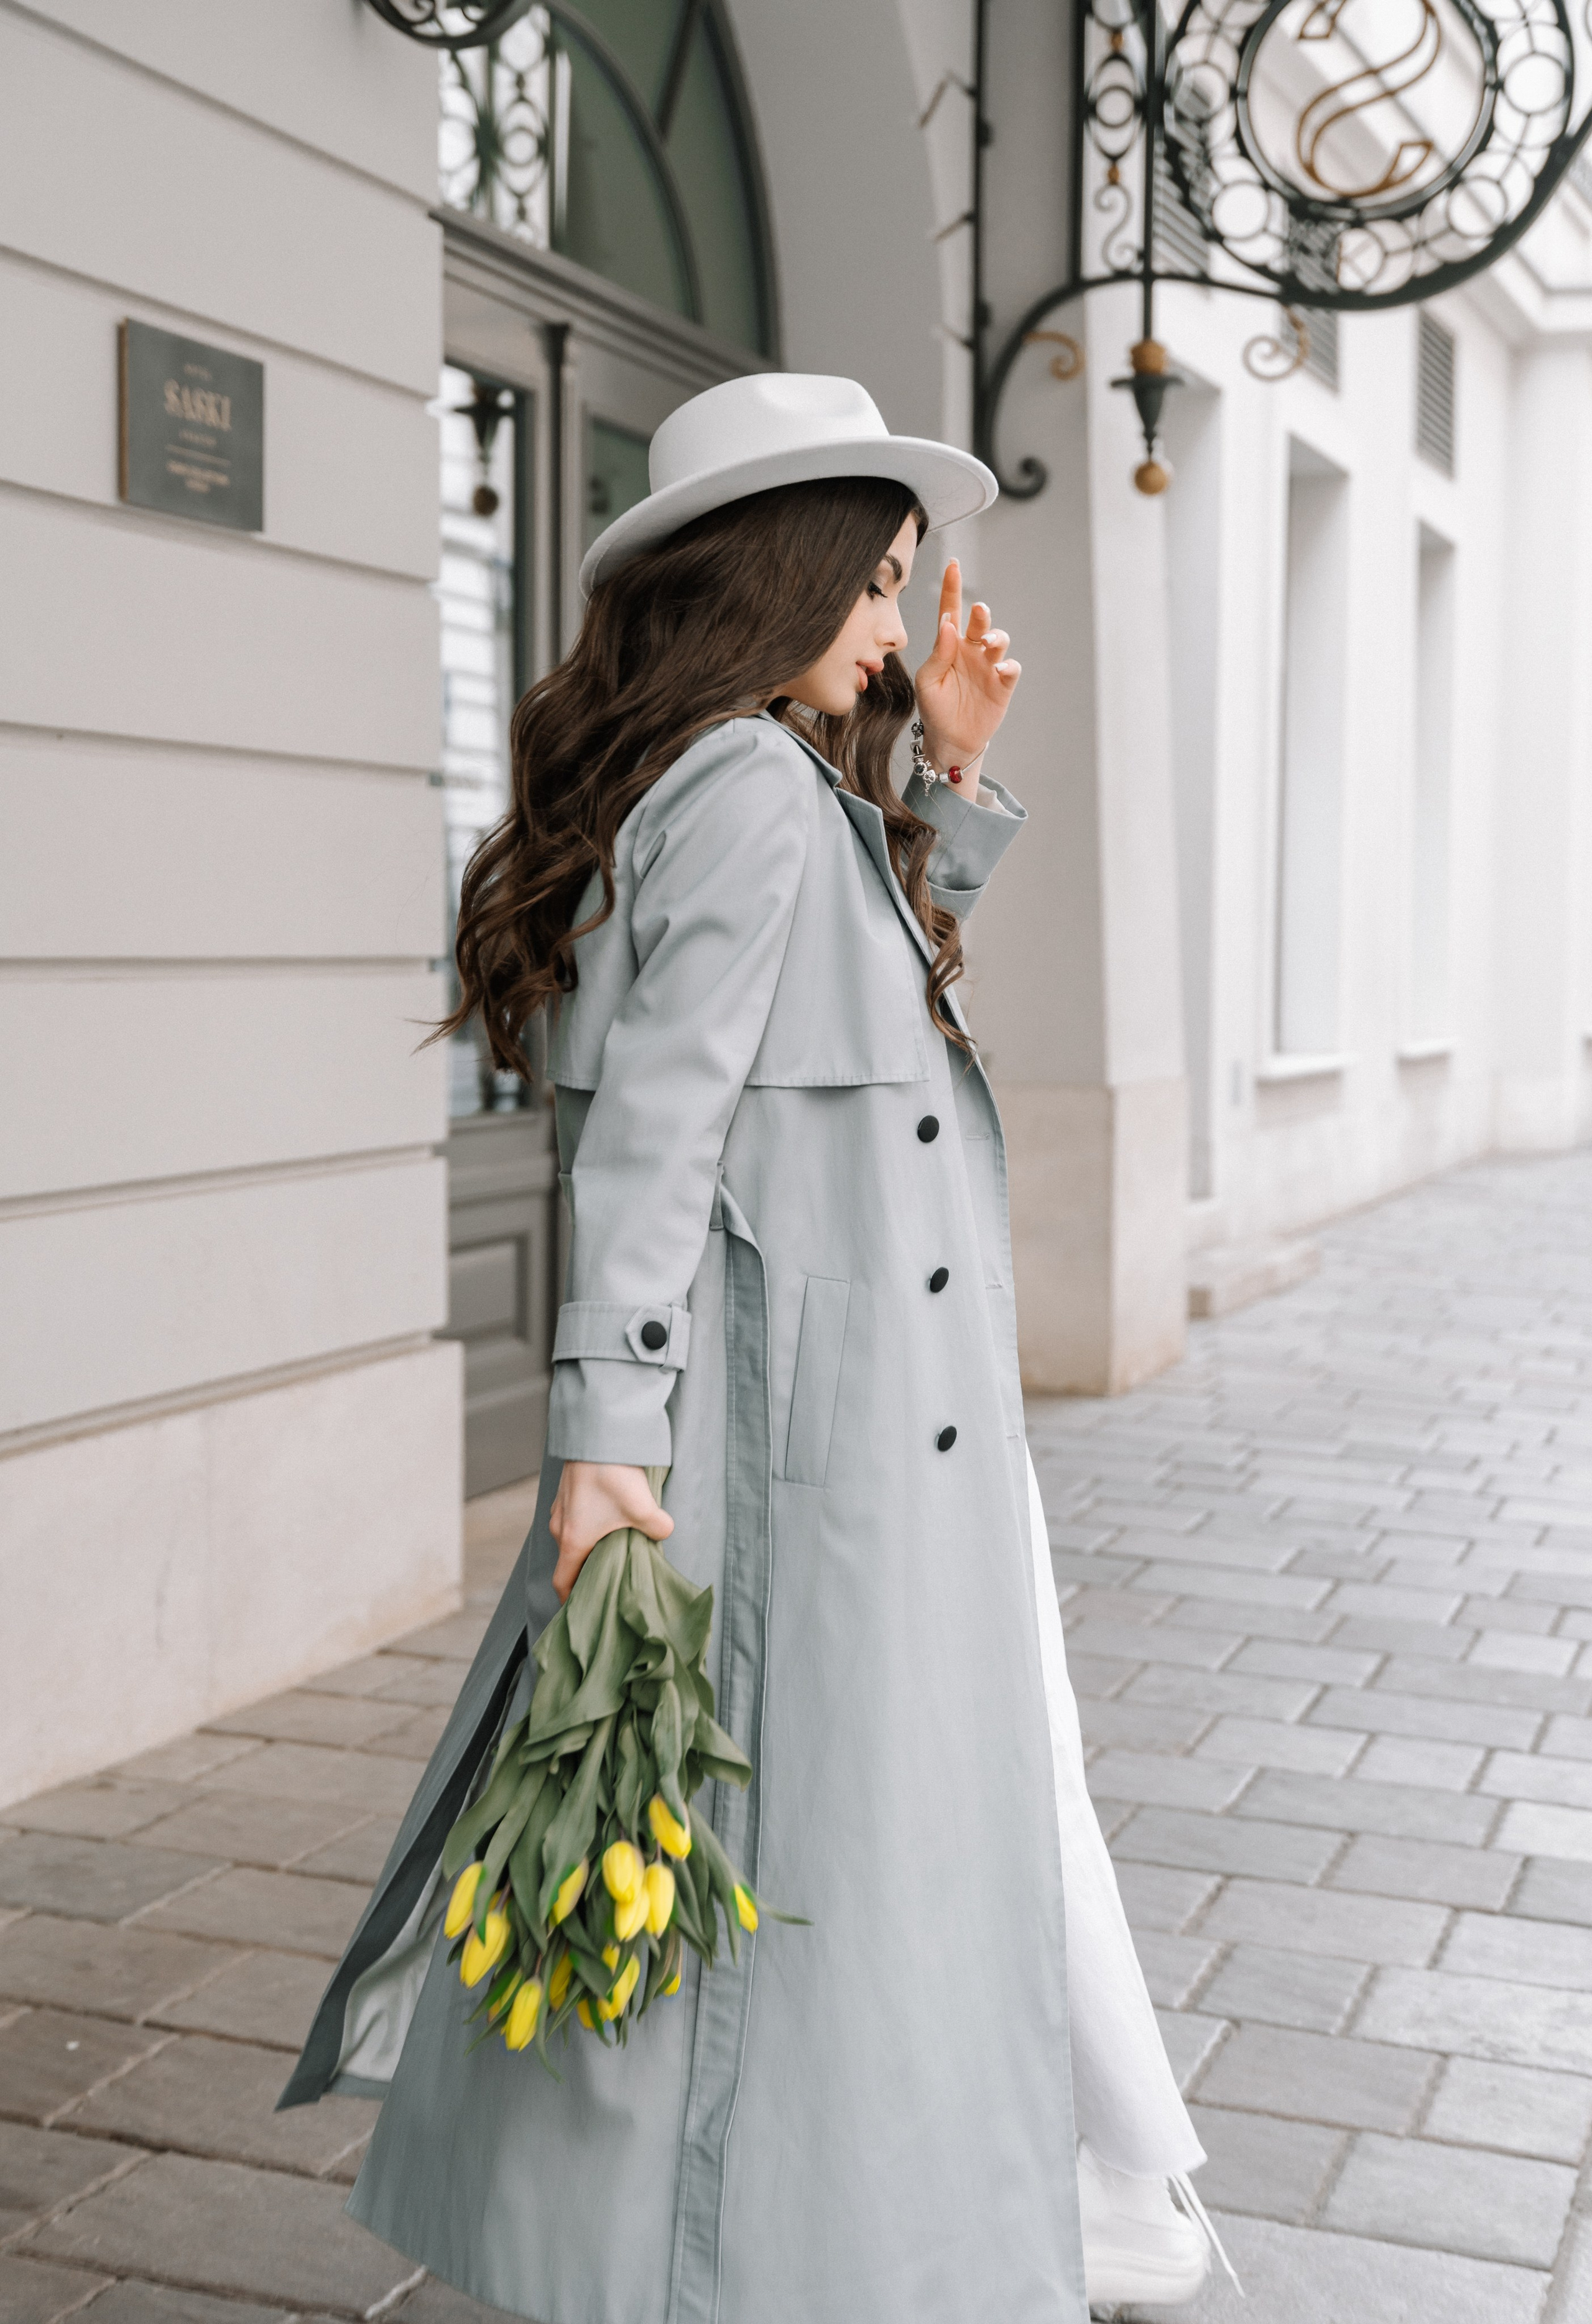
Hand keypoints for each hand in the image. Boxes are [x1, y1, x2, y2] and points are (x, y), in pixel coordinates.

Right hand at [548, 1461, 673, 1603]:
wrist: (595, 1433)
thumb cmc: (612, 1474)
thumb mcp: (644, 1508)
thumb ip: (658, 1529)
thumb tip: (665, 1532)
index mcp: (573, 1541)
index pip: (562, 1582)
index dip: (571, 1600)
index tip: (584, 1609)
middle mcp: (560, 1527)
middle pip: (569, 1561)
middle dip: (586, 1573)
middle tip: (610, 1580)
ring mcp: (561, 1508)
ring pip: (572, 1538)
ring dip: (588, 1547)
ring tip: (614, 1548)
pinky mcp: (568, 1492)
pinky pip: (574, 1519)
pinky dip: (587, 1527)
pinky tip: (610, 1519)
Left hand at [913, 560, 1020, 796]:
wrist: (950, 740)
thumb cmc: (934, 708)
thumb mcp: (927, 682)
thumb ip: (937, 654)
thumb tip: (947, 624)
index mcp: (949, 645)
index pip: (951, 610)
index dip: (952, 588)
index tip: (953, 565)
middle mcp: (971, 650)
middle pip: (980, 622)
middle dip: (981, 615)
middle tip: (978, 612)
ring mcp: (988, 666)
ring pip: (999, 639)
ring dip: (996, 636)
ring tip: (988, 642)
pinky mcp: (1002, 684)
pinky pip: (1011, 667)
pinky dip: (1008, 664)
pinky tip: (1000, 668)